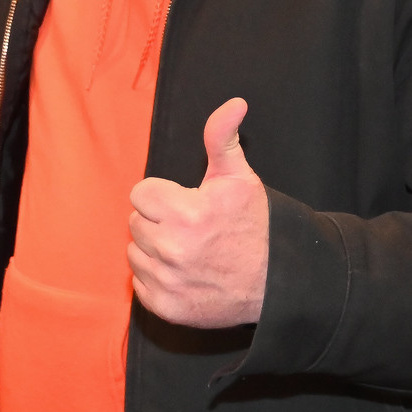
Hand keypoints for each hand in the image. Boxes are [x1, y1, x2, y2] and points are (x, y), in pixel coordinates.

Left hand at [127, 97, 269, 328]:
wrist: (277, 283)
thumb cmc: (256, 227)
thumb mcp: (239, 177)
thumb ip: (222, 138)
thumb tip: (233, 104)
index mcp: (186, 213)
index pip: (140, 195)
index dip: (163, 197)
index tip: (184, 204)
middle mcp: (173, 249)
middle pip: (136, 223)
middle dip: (159, 221)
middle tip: (189, 228)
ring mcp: (168, 282)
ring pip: (135, 253)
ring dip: (154, 250)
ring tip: (187, 250)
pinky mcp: (166, 307)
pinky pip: (139, 284)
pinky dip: (156, 279)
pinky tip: (183, 273)